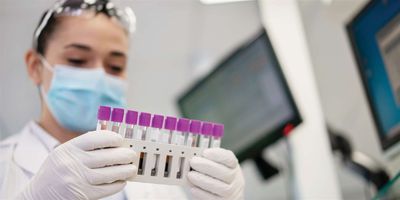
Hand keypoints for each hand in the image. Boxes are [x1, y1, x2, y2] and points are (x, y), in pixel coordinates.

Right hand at [17, 130, 136, 199]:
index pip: (95, 138)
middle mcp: (71, 163)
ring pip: (109, 174)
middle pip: (106, 157)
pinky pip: (105, 189)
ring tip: (132, 168)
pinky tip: (122, 181)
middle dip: (123, 155)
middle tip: (132, 155)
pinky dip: (117, 185)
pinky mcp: (81, 194)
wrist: (38, 195)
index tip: (121, 139)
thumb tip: (113, 142)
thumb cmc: (56, 171)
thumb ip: (85, 147)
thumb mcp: (64, 154)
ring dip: (124, 171)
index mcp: (68, 149)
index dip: (111, 137)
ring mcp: (76, 179)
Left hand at [188, 148, 244, 199]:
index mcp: (233, 167)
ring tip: (191, 175)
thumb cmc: (216, 177)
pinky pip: (214, 199)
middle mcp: (236, 180)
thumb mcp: (217, 166)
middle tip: (193, 162)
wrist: (223, 194)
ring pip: (221, 187)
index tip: (205, 152)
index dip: (218, 155)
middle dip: (207, 166)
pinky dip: (202, 193)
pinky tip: (193, 188)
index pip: (230, 159)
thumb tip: (194, 155)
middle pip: (225, 173)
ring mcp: (231, 193)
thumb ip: (207, 160)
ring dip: (203, 180)